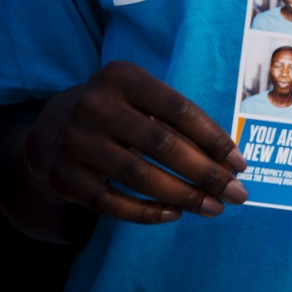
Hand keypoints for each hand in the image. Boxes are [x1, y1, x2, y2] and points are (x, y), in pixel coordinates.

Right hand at [24, 60, 247, 223]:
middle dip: (206, 173)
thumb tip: (229, 164)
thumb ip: (182, 124)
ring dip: (184, 197)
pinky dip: (147, 212)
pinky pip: (112, 202)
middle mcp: (94, 105)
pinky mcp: (64, 175)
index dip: (214, 139)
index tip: (240, 164)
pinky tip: (175, 214)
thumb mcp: (143, 100)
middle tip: (236, 194)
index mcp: (122, 77)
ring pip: (140, 176)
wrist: (51, 128)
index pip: (179, 110)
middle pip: (164, 145)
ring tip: (213, 208)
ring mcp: (75, 141)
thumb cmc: (120, 112)